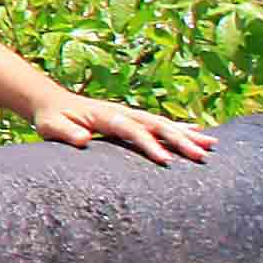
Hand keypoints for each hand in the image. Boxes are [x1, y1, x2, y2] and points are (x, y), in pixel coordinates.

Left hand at [32, 92, 213, 163]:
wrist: (51, 102)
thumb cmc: (50, 118)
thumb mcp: (51, 127)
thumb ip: (65, 133)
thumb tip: (82, 140)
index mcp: (105, 115)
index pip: (131, 131)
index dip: (149, 145)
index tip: (166, 161)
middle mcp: (122, 112)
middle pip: (155, 125)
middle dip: (179, 140)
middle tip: (202, 156)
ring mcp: (129, 114)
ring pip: (163, 123)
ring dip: (187, 134)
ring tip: (212, 145)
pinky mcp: (132, 119)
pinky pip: (160, 124)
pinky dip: (180, 128)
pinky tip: (199, 133)